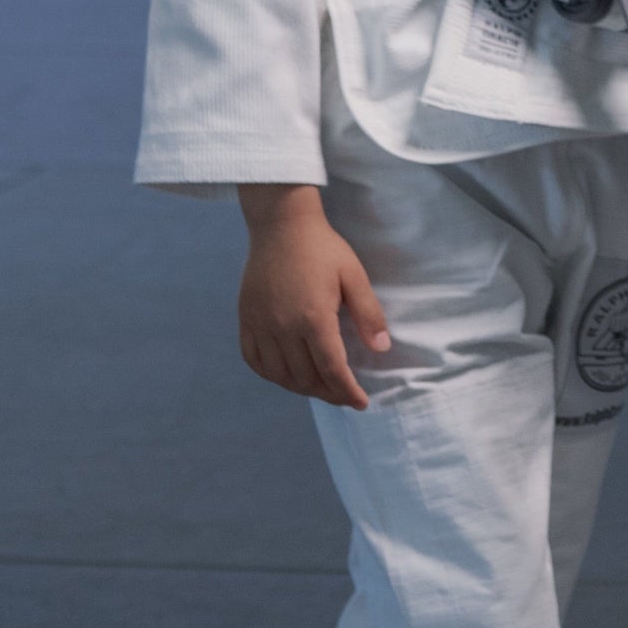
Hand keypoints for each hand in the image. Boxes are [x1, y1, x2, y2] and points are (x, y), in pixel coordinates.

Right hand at [237, 184, 389, 408]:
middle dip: (329, 393)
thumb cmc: (323, 248)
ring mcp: (260, 325)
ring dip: (302, 388)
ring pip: (279, 375)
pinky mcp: (246, 320)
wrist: (281, 224)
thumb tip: (382, 349)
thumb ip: (368, 314)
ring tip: (321, 388)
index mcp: (313, 317)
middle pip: (306, 378)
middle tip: (345, 395)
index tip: (361, 403)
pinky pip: (255, 361)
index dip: (347, 391)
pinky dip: (272, 375)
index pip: (332, 369)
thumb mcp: (354, 275)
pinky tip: (287, 375)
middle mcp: (283, 327)